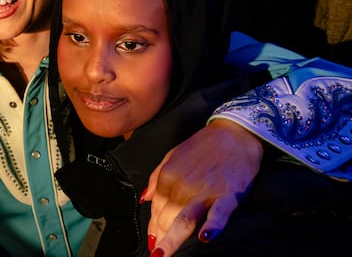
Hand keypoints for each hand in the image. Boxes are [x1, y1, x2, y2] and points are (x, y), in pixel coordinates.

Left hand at [145, 119, 262, 255]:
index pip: (156, 207)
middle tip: (158, 253)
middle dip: (160, 236)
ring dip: (172, 239)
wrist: (233, 133)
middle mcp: (183, 185)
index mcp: (168, 175)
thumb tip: (143, 199)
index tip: (152, 240)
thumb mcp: (172, 156)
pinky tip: (205, 239)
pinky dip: (212, 227)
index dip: (153, 225)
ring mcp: (205, 191)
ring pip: (185, 219)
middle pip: (166, 216)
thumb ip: (156, 177)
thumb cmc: (202, 146)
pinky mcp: (228, 194)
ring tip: (162, 254)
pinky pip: (219, 214)